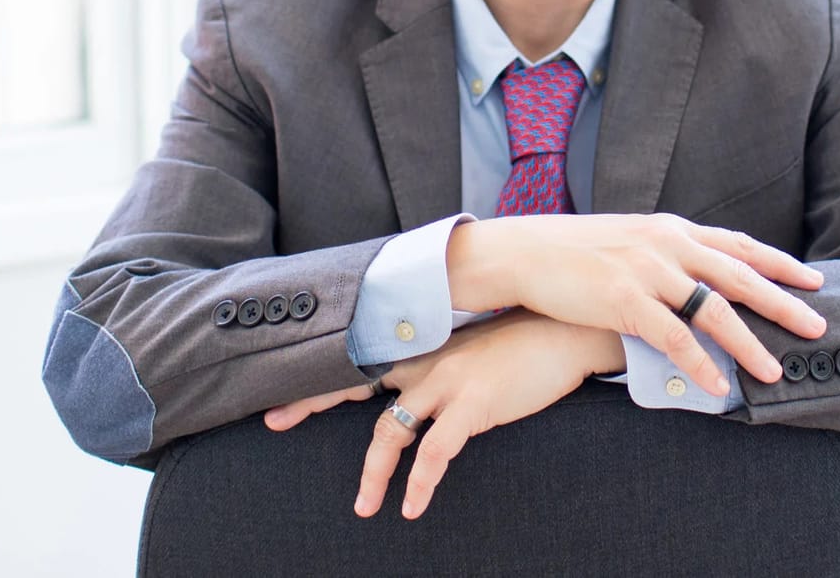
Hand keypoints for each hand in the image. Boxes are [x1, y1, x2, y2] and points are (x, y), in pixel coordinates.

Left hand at [261, 308, 616, 519]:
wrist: (566, 332)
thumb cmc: (522, 346)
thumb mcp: (472, 351)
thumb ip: (442, 366)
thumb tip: (420, 394)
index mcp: (423, 348)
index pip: (360, 360)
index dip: (319, 377)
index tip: (283, 393)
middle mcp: (425, 361)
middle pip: (354, 383)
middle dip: (311, 403)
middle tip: (274, 422)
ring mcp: (447, 381)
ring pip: (391, 431)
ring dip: (374, 475)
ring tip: (366, 507)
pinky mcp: (474, 404)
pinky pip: (436, 450)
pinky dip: (419, 482)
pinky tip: (413, 506)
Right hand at [452, 212, 826, 396]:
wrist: (526, 251)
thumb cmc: (575, 250)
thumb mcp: (630, 239)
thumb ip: (666, 254)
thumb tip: (697, 278)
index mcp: (672, 229)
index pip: (738, 245)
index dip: (778, 263)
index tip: (812, 279)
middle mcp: (667, 245)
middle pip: (739, 276)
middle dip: (783, 302)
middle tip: (817, 325)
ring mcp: (648, 271)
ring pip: (714, 311)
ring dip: (749, 343)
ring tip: (775, 370)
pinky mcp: (624, 300)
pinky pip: (673, 339)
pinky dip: (701, 364)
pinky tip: (719, 386)